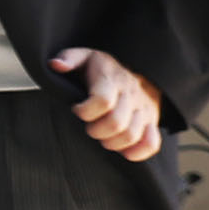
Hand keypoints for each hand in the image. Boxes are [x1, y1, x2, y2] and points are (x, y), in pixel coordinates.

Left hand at [51, 47, 164, 161]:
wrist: (139, 69)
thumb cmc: (103, 69)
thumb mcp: (85, 57)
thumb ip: (69, 58)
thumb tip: (56, 65)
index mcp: (112, 80)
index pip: (103, 101)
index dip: (85, 111)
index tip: (76, 110)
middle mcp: (131, 95)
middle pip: (116, 123)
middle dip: (95, 131)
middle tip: (89, 127)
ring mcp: (144, 110)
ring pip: (131, 135)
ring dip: (111, 143)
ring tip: (102, 136)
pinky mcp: (152, 122)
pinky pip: (151, 144)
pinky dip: (136, 152)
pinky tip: (122, 150)